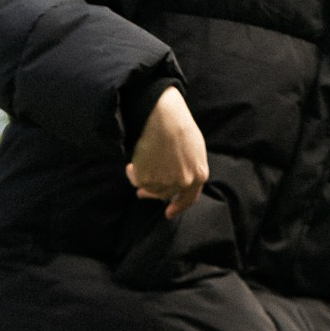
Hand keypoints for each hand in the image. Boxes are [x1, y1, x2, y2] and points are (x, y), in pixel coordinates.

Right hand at [125, 87, 207, 219]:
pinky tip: (130, 165)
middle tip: (141, 194)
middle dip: (153, 194)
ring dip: (142, 181)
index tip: (168, 213)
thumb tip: (180, 184)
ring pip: (150, 189)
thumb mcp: (195, 149)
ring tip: (135, 166)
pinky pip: (137, 181)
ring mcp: (166, 183)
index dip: (178, 207)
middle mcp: (183, 182)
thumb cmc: (179, 126)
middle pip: (165, 195)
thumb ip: (191, 168)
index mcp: (199, 175)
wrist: (164, 117)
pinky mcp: (148, 180)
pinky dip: (133, 174)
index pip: (189, 199)